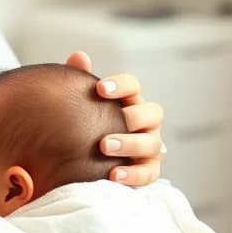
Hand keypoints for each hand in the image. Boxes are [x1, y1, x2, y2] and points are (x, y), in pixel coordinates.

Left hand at [65, 52, 163, 186]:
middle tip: (105, 118)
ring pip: (152, 144)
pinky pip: (149, 174)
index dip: (120, 85)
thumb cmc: (86, 125)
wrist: (84, 160)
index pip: (133, 86)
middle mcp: (145, 123)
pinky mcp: (148, 171)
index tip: (99, 89)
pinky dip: (133, 174)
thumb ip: (79, 80)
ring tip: (104, 147)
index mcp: (130, 102)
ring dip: (130, 144)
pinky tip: (113, 175)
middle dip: (132, 116)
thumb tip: (79, 56)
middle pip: (152, 113)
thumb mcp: (81, 104)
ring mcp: (150, 147)